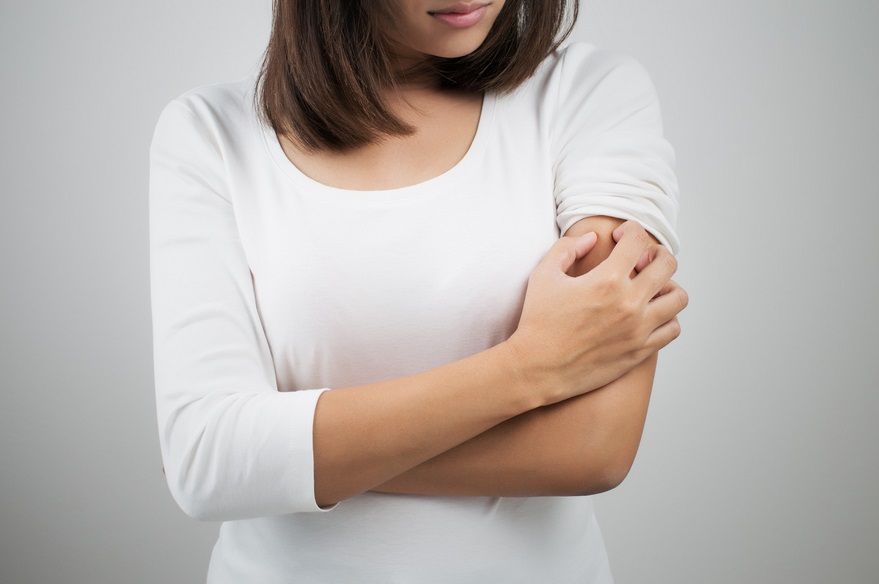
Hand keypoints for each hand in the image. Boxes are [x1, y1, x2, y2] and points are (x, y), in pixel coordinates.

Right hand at [505, 220, 687, 406]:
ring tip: (649, 288)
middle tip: (640, 259)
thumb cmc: (538, 321)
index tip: (620, 236)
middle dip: (656, 253)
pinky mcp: (640, 351)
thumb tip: (592, 237)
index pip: (638, 240)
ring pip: (678, 298)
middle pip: (667, 265)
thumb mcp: (544, 274)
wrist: (537, 368)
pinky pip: (672, 329)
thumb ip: (568, 248)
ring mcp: (638, 329)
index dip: (631, 230)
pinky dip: (666, 317)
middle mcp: (629, 303)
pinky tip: (648, 314)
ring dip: (666, 286)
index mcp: (606, 280)